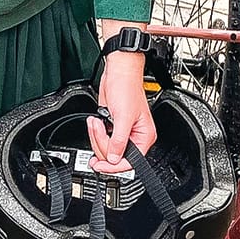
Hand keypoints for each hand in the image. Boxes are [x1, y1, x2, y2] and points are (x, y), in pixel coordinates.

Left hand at [87, 49, 154, 167]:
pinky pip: (100, 139)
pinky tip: (96, 121)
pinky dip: (95, 132)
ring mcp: (121, 132)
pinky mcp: (111, 126)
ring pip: (105, 148)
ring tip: (97, 121)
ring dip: (96, 136)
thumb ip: (118, 141)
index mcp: (144, 137)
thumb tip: (114, 159)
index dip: (113, 165)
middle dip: (101, 143)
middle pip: (114, 156)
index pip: (129, 162)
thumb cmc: (126, 88)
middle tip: (99, 127)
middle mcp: (134, 136)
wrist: (117, 73)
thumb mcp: (123, 117)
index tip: (100, 165)